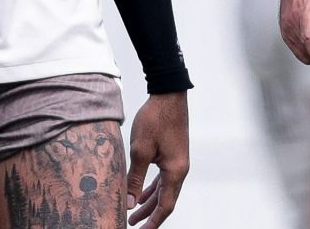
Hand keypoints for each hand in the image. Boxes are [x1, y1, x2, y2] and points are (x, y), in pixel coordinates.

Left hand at [126, 91, 189, 226]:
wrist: (168, 93)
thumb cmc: (155, 119)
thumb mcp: (140, 150)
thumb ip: (135, 178)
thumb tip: (129, 202)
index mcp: (175, 171)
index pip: (166, 206)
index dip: (153, 222)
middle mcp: (180, 169)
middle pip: (165, 200)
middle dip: (149, 214)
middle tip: (131, 225)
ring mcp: (177, 161)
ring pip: (164, 189)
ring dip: (149, 201)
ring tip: (134, 213)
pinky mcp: (172, 153)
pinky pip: (163, 178)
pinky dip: (152, 188)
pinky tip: (142, 192)